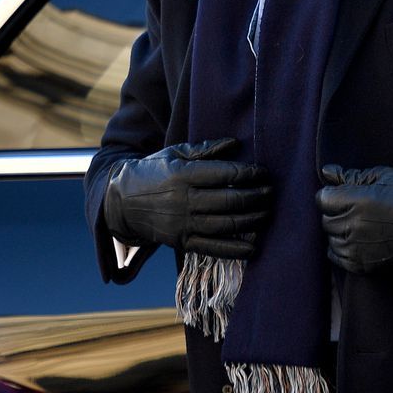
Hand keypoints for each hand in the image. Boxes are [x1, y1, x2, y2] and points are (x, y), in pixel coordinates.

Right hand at [103, 138, 272, 257]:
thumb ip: (205, 149)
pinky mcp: (182, 242)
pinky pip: (214, 248)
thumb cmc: (153, 172)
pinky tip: (255, 246)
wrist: (121, 202)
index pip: (225, 174)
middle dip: (257, 197)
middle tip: (272, 192)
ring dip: (253, 220)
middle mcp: (184, 201)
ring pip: (226, 224)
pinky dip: (237, 249)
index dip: (250, 174)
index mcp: (182, 175)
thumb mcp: (174, 153)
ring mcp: (183, 224)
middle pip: (230, 201)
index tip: (264, 172)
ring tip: (268, 212)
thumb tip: (235, 143)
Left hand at [316, 165, 392, 273]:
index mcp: (355, 200)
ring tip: (361, 226)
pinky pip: (337, 256)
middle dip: (337, 213)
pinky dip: (343, 249)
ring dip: (340, 232)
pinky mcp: (362, 263)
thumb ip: (349, 176)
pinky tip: (358, 241)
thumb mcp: (380, 176)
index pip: (322, 199)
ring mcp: (356, 246)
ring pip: (331, 238)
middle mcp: (352, 224)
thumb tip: (325, 172)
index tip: (345, 196)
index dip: (332, 196)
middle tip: (357, 211)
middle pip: (326, 219)